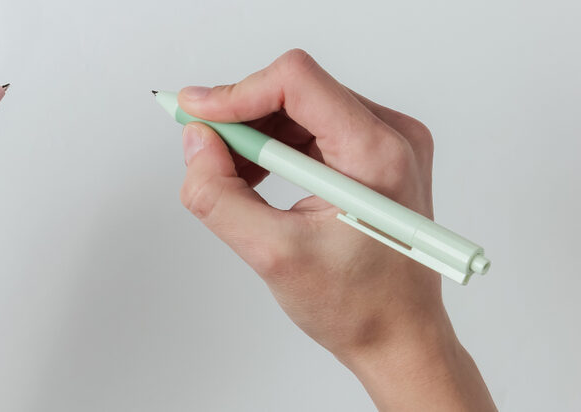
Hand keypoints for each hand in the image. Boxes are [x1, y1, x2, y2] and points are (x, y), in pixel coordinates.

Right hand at [176, 49, 494, 410]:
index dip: (237, 93)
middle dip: (240, 117)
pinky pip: (311, 127)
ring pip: (298, 106)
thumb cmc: (357, 307)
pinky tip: (257, 180)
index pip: (297, 82)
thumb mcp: (272, 256)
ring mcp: (386, 142)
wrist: (400, 338)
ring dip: (254, 135)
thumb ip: (220, 196)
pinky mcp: (374, 154)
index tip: (195, 115)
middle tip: (203, 150)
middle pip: (295, 90)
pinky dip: (274, 147)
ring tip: (232, 178)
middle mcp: (391, 135)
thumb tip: (195, 144)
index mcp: (377, 153)